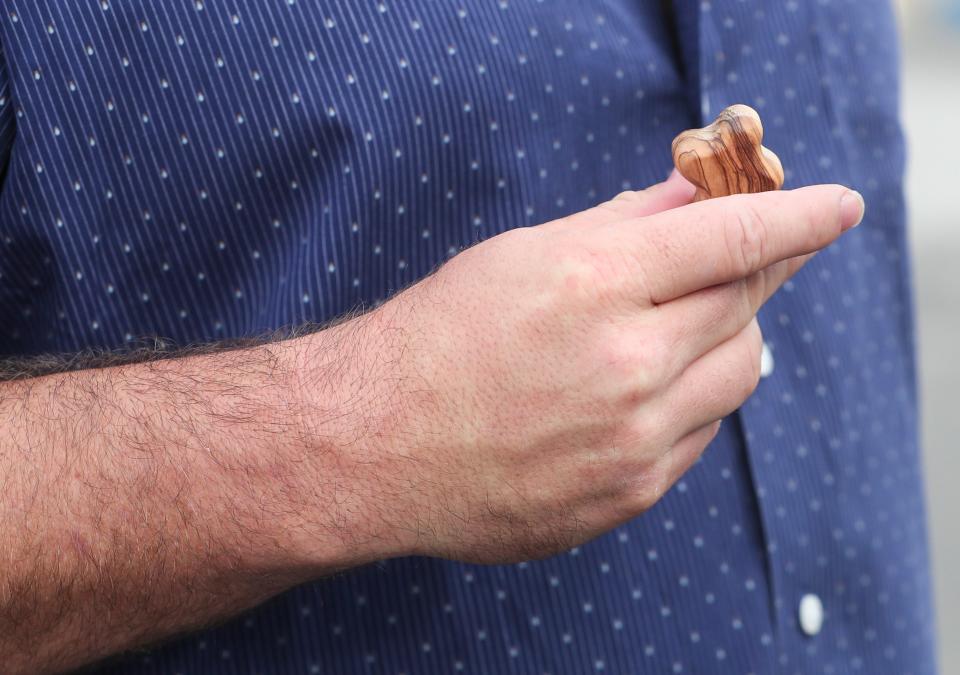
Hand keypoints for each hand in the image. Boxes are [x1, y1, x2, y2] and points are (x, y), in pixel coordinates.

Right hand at [321, 173, 863, 563]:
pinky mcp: (627, 495)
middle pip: (744, 305)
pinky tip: (639, 391)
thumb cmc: (439, 338)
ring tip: (677, 330)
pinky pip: (698, 436)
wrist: (378, 445)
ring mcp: (631, 441)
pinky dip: (688, 400)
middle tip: (746, 260)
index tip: (835, 209)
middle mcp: (624, 366)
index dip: (795, 218)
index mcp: (593, 287)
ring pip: (737, 375)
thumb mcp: (524, 256)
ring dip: (727, 339)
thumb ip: (622, 226)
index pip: (731, 238)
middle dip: (755, 273)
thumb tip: (694, 198)